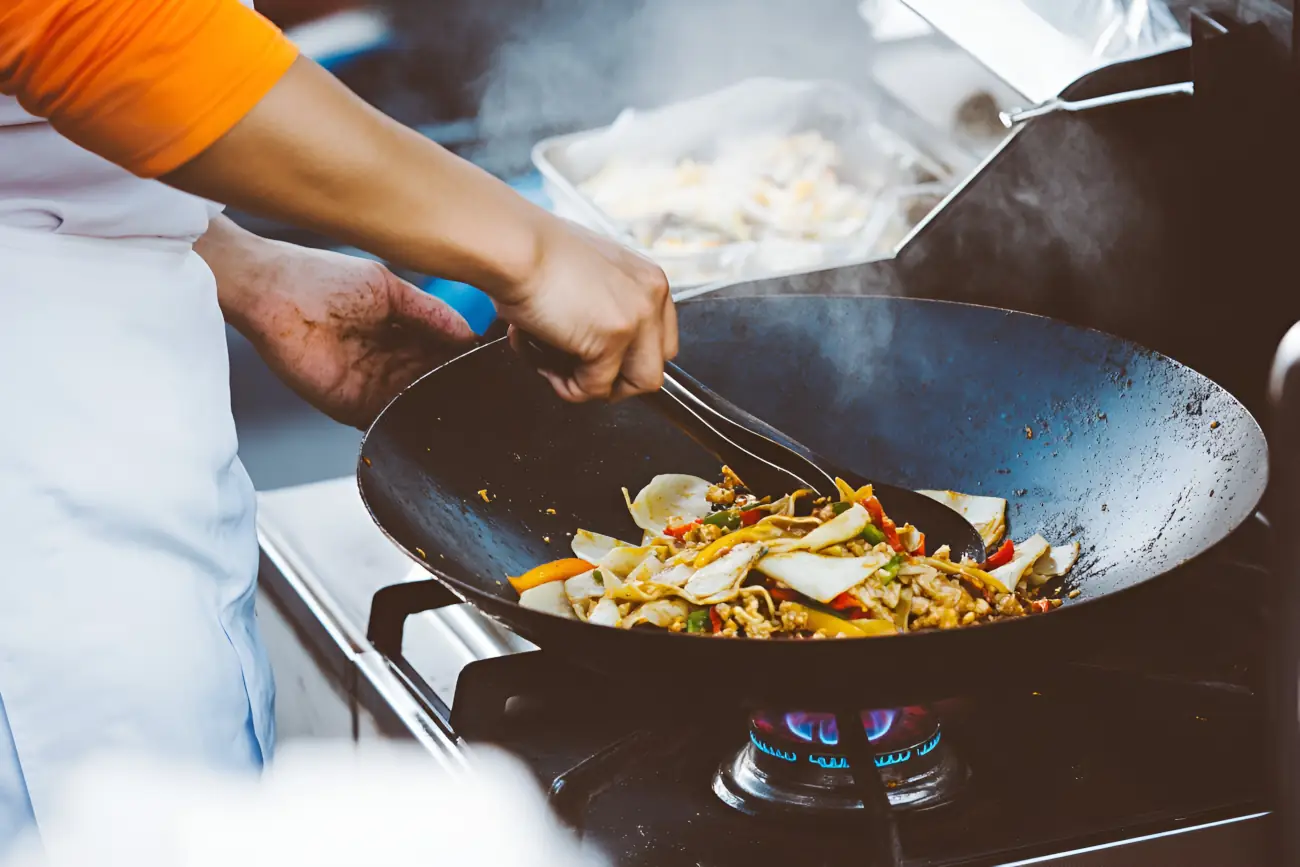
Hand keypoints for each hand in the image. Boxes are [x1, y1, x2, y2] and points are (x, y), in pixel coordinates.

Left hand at [206, 222, 474, 428]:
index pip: (445, 356)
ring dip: (438, 412)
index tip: (497, 372)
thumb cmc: (321, 277)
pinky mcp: (349, 406)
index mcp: (403, 333)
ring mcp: (372, 387)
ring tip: (471, 417)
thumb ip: (431, 314)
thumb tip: (471, 337)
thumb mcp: (388, 288)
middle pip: (435, 386)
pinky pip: (386, 423)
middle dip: (459, 395)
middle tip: (492, 403)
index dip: (468, 365)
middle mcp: (391, 364)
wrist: (270, 292)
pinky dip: (406, 425)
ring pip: (416, 408)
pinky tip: (430, 421)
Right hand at [497, 218, 676, 401]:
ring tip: (558, 366)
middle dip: (616, 378)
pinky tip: (543, 360)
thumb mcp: (588, 274)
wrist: (516, 246)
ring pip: (639, 384)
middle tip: (581, 372)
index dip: (629, 359)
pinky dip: (567, 386)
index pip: (661, 341)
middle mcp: (651, 298)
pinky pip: (596, 388)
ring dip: (595, 385)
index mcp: (649, 280)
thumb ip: (605, 304)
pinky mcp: (612, 339)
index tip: (602, 363)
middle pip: (655, 366)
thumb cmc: (534, 254)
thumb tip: (595, 335)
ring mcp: (637, 319)